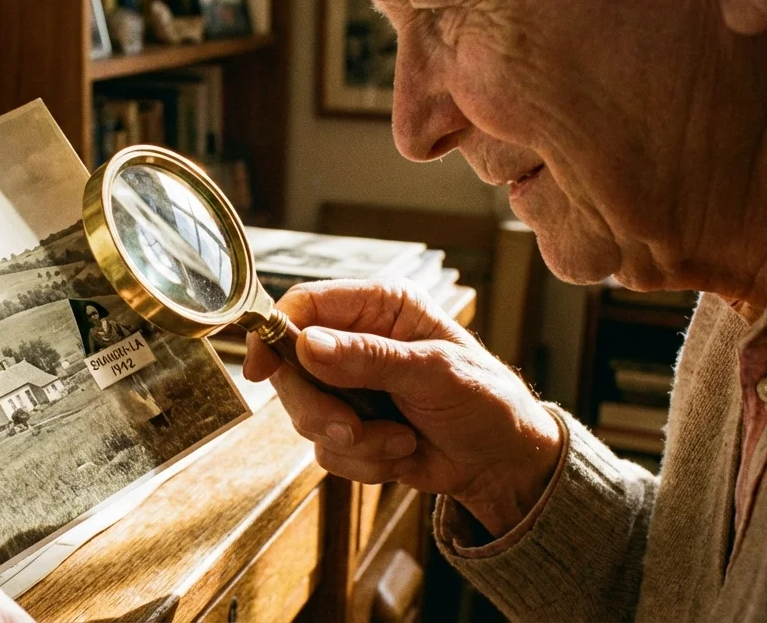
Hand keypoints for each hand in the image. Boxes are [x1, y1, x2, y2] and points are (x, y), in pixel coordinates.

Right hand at [243, 279, 561, 536]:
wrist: (505, 461)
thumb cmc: (484, 400)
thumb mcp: (433, 372)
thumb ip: (369, 358)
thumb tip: (307, 345)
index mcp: (378, 307)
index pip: (304, 305)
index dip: (275, 333)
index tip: (261, 369)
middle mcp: (356, 341)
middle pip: (291, 367)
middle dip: (319, 408)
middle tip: (352, 428)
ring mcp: (349, 386)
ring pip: (305, 414)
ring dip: (354, 440)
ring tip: (402, 440)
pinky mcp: (350, 427)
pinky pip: (327, 450)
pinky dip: (365, 461)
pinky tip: (403, 452)